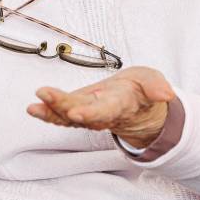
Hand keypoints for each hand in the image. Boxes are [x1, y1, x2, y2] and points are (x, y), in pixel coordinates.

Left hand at [27, 67, 175, 147]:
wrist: (137, 107)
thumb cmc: (142, 91)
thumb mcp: (153, 82)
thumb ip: (156, 87)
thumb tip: (166, 94)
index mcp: (122, 105)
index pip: (106, 111)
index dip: (92, 113)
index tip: (78, 113)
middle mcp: (103, 114)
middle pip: (82, 114)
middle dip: (64, 108)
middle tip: (46, 97)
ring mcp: (89, 115)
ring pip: (68, 118)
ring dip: (50, 112)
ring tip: (33, 108)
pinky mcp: (79, 112)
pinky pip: (62, 116)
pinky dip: (47, 113)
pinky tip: (33, 108)